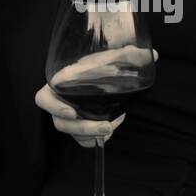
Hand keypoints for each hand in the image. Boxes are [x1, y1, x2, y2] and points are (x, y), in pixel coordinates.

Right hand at [34, 47, 157, 147]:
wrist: (99, 77)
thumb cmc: (96, 66)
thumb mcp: (108, 59)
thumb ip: (126, 55)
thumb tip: (153, 54)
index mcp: (60, 85)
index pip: (43, 99)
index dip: (54, 108)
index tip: (72, 112)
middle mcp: (60, 103)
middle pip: (61, 124)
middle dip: (84, 128)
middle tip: (106, 127)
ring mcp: (67, 118)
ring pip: (72, 134)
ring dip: (92, 134)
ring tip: (111, 127)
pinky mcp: (77, 128)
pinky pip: (81, 141)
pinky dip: (95, 139)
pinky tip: (109, 130)